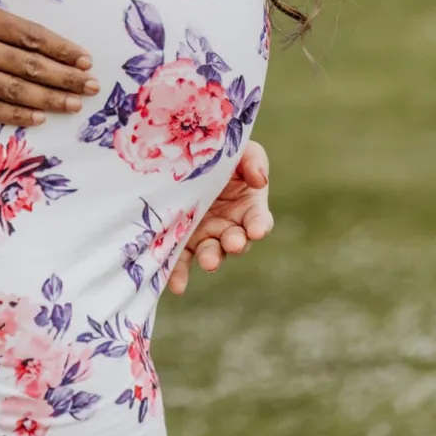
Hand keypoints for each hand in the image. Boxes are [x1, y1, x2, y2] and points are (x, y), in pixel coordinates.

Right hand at [0, 0, 98, 125]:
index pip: (29, 36)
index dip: (59, 49)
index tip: (82, 59)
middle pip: (29, 67)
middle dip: (64, 79)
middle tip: (90, 88)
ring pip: (12, 92)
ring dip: (47, 100)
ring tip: (72, 106)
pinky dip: (11, 116)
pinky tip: (32, 119)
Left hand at [166, 141, 272, 294]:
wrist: (183, 151)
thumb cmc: (219, 152)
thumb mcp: (240, 150)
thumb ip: (253, 161)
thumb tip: (260, 180)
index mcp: (248, 206)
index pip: (259, 219)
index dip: (259, 224)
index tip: (257, 229)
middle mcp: (229, 225)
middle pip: (236, 240)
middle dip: (235, 243)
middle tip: (232, 243)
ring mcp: (205, 234)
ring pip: (211, 252)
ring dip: (211, 258)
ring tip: (208, 261)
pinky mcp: (181, 239)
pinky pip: (181, 259)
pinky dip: (179, 272)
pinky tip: (176, 285)